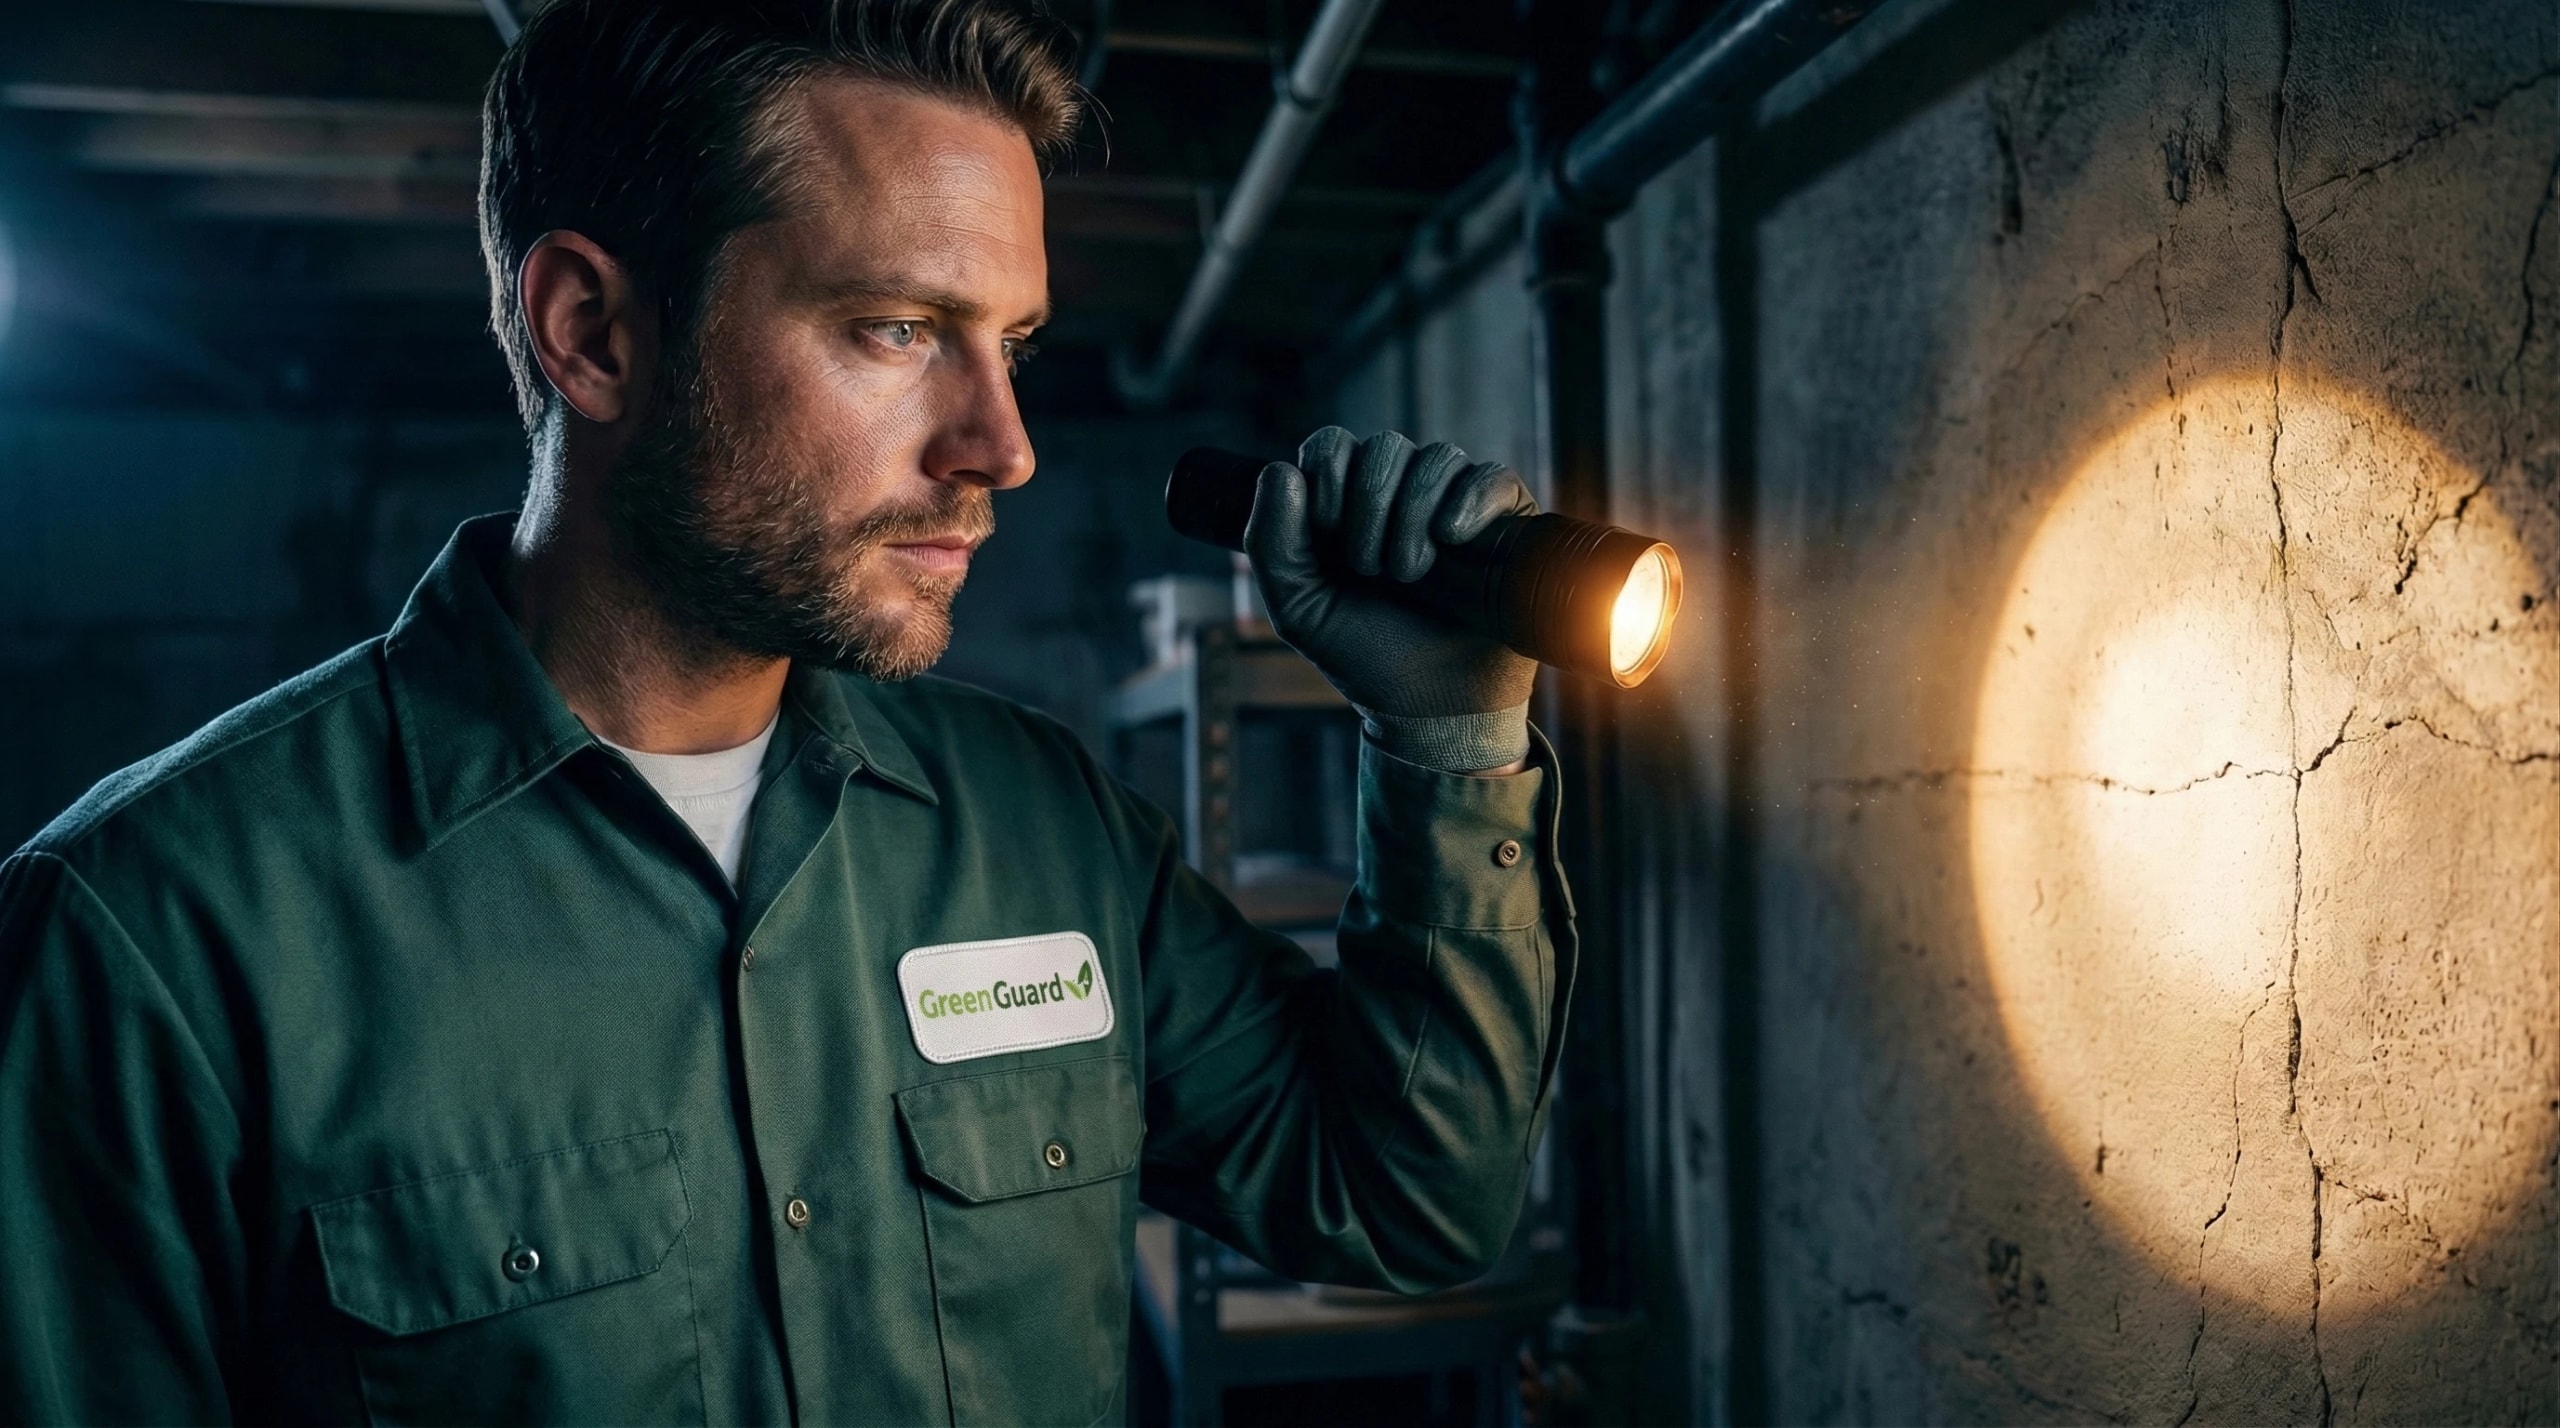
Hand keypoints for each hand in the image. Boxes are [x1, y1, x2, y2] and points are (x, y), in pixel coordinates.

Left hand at [1244, 427, 1539, 770]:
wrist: (1432, 706)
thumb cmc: (1365, 656)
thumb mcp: (1299, 608)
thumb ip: (1271, 544)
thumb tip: (1281, 470)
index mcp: (1348, 506)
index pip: (1332, 445)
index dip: (1326, 476)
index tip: (1329, 538)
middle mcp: (1402, 495)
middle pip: (1383, 447)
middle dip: (1369, 504)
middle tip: (1373, 569)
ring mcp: (1456, 504)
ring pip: (1436, 457)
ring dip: (1413, 513)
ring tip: (1412, 573)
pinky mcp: (1506, 521)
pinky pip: (1491, 476)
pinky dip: (1468, 498)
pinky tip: (1451, 537)